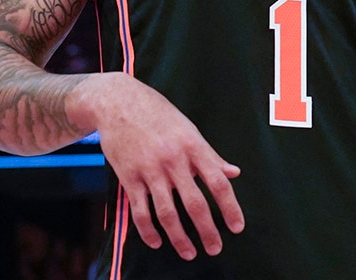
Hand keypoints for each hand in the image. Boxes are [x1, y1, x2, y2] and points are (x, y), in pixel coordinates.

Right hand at [88, 73, 244, 259]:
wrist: (118, 101)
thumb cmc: (159, 115)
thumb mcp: (189, 129)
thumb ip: (210, 155)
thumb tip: (234, 173)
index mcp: (193, 146)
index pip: (218, 182)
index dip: (230, 208)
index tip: (237, 228)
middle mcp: (174, 159)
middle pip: (195, 203)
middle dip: (207, 231)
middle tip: (215, 249)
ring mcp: (150, 169)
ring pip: (167, 213)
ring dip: (179, 238)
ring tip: (189, 253)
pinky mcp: (129, 176)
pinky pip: (140, 210)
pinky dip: (148, 231)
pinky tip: (156, 242)